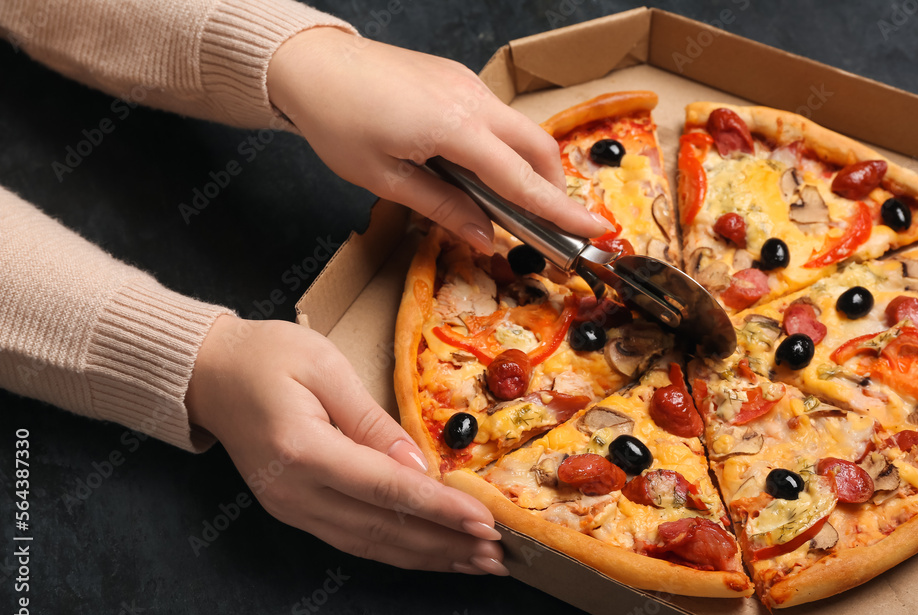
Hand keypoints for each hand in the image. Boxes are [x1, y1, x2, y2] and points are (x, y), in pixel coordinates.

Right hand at [186, 315, 506, 575]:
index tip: (485, 523)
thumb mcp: (325, 367)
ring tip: (476, 563)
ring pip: (370, 545)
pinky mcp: (294, 511)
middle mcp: (294, 492)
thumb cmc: (266, 356)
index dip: (440, 510)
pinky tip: (431, 554)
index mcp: (303, 450)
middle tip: (498, 555)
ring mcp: (291, 508)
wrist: (207, 375)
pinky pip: (352, 539)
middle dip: (446, 544)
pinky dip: (397, 551)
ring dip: (428, 557)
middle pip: (383, 529)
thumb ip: (372, 420)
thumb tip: (418, 466)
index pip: (386, 490)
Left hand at [266, 27, 611, 252]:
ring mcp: (467, 84)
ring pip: (519, 130)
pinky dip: (503, 147)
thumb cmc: (338, 121)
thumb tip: (485, 237)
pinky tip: (479, 169)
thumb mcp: (385, 179)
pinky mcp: (456, 78)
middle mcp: (472, 101)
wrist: (310, 63)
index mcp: (455, 129)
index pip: (522, 179)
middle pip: (538, 147)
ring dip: (527, 166)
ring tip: (510, 202)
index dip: (560, 209)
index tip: (596, 228)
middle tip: (551, 223)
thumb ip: (442, 208)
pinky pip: (496, 117)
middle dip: (553, 187)